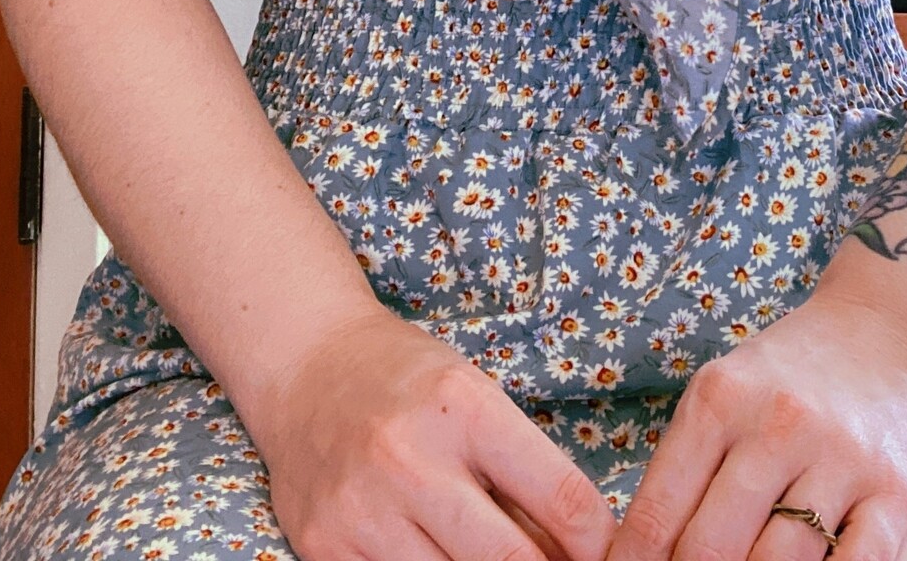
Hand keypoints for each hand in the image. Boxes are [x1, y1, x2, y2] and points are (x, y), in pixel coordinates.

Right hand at [252, 305, 617, 560]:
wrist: (306, 365)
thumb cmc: (406, 380)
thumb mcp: (476, 397)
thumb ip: (520, 472)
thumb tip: (574, 548)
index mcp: (465, 406)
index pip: (561, 497)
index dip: (595, 541)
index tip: (600, 552)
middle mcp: (411, 457)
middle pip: (511, 560)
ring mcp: (363, 507)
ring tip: (486, 551)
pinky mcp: (323, 545)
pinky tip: (435, 554)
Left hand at [604, 289, 906, 560]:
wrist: (887, 329)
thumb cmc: (789, 372)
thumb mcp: (723, 392)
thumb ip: (687, 463)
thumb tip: (646, 549)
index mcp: (721, 401)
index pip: (659, 512)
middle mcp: (778, 426)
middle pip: (712, 548)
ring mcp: (841, 460)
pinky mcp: (895, 491)